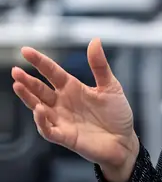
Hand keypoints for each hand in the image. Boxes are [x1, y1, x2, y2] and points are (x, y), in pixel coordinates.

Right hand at [12, 38, 138, 181]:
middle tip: (16, 71)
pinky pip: (48, 129)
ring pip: (38, 108)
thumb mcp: (111, 86)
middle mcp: (63, 103)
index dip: (39, 61)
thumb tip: (95, 40)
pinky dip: (41, 121)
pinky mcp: (65, 136)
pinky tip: (39, 110)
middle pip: (40, 90)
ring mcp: (62, 120)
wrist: (124, 141)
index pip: (52, 72)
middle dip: (27, 81)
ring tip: (18, 86)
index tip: (26, 51)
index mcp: (73, 88)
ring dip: (28, 98)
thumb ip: (99, 66)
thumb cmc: (117, 114)